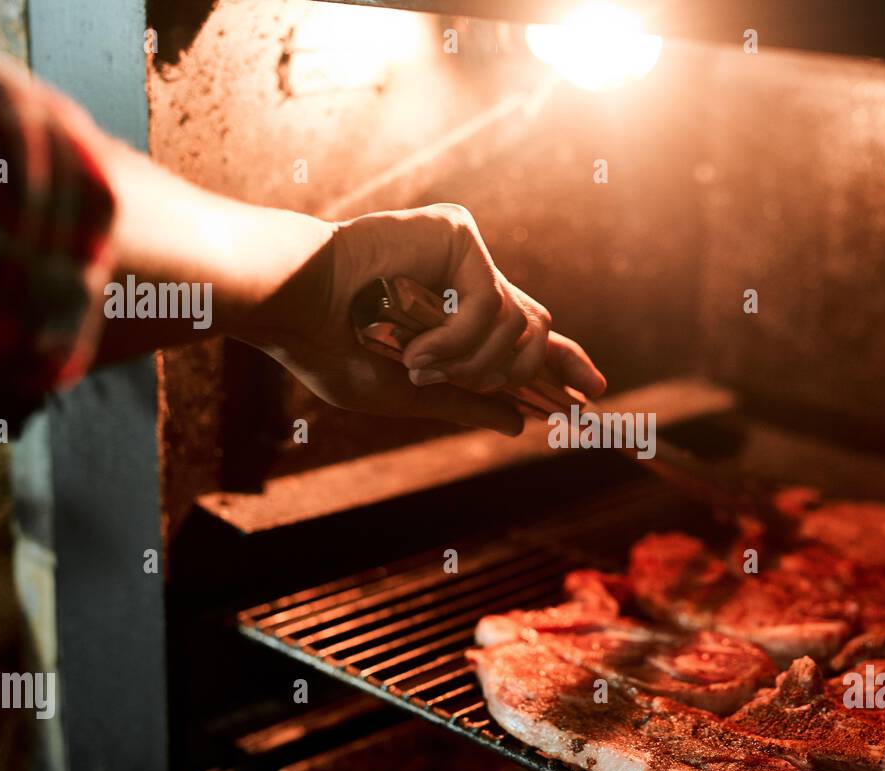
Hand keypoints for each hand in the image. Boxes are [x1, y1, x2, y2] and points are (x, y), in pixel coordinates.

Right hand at [247, 204, 605, 436]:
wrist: (290, 307)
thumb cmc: (328, 347)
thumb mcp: (405, 392)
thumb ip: (464, 402)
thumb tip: (519, 422)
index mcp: (455, 318)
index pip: (525, 339)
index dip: (563, 364)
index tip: (593, 394)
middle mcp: (467, 283)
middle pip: (539, 327)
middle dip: (527, 370)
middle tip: (462, 382)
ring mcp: (465, 256)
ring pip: (520, 325)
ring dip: (474, 362)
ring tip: (421, 366)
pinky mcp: (457, 234)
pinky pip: (492, 303)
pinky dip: (457, 339)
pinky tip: (417, 345)